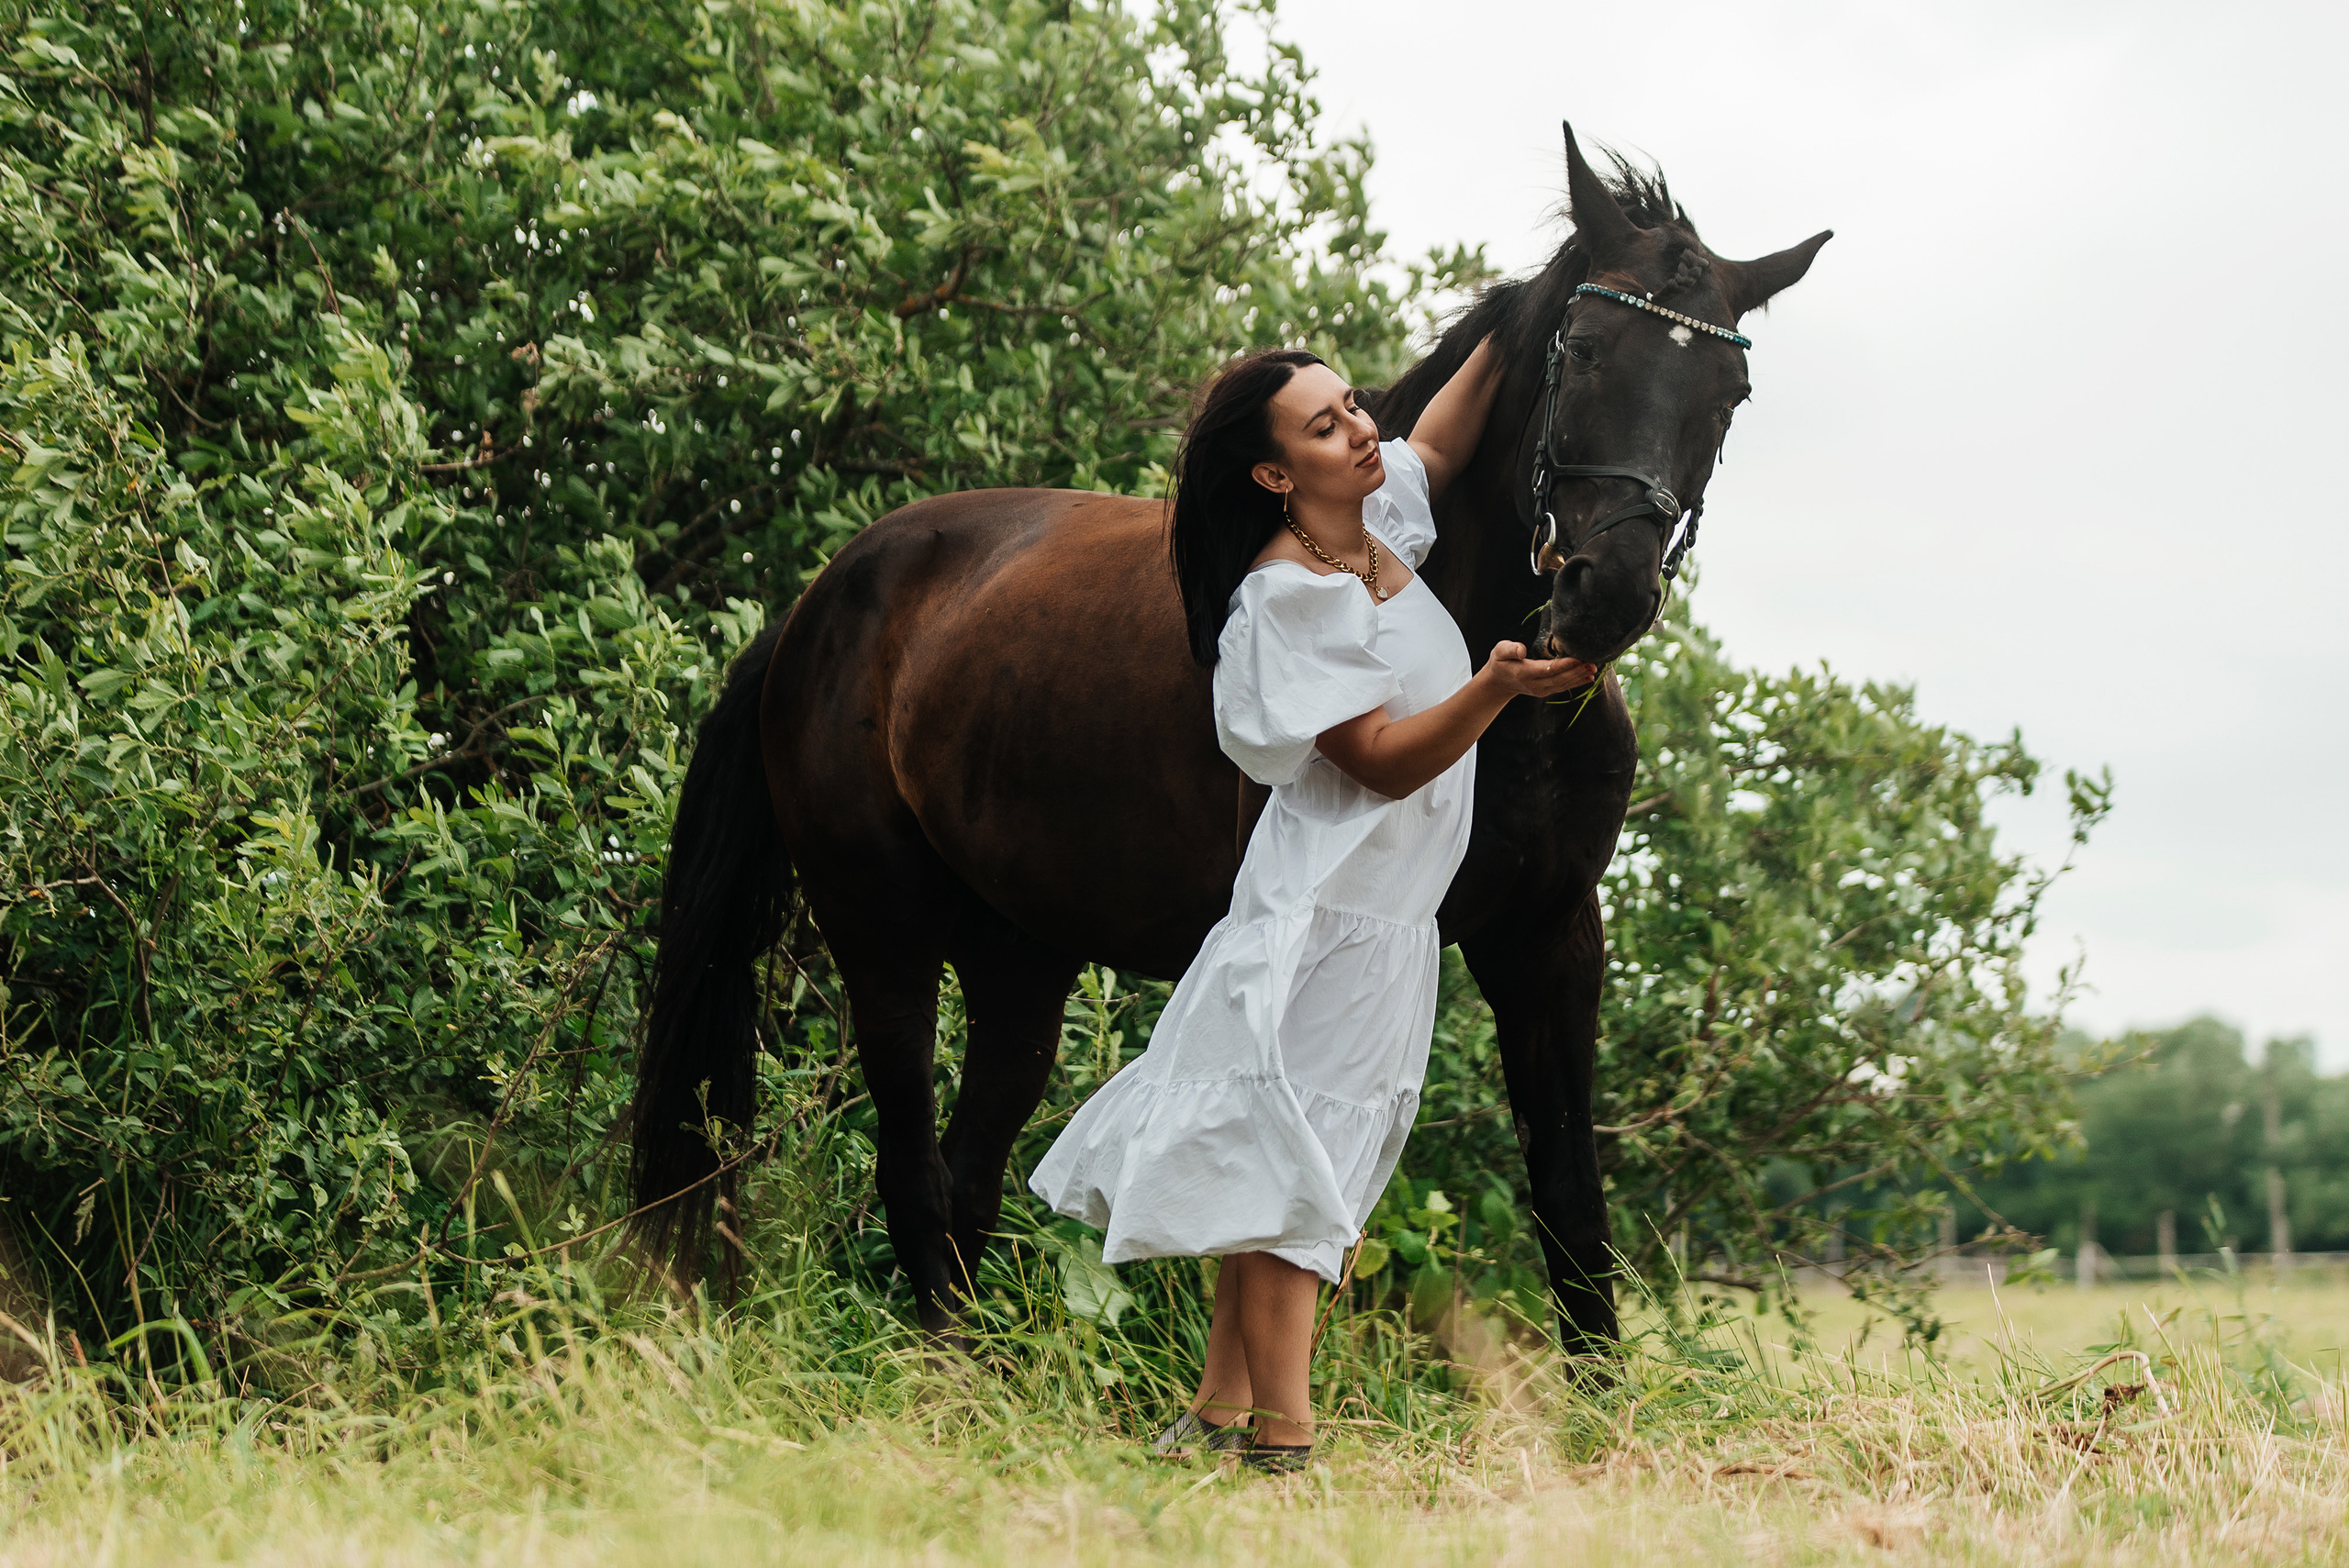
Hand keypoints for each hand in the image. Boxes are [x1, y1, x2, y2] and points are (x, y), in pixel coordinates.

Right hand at [1478, 640, 1599, 698]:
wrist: (1499, 682)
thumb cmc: (1500, 662)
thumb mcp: (1499, 651)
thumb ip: (1510, 649)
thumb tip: (1522, 650)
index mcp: (1524, 673)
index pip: (1547, 669)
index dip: (1564, 665)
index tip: (1578, 658)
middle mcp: (1534, 684)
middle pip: (1559, 678)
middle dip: (1577, 671)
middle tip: (1593, 663)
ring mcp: (1541, 690)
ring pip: (1563, 684)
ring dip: (1579, 677)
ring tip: (1594, 668)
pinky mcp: (1546, 691)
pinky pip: (1563, 687)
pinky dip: (1576, 682)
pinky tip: (1588, 678)